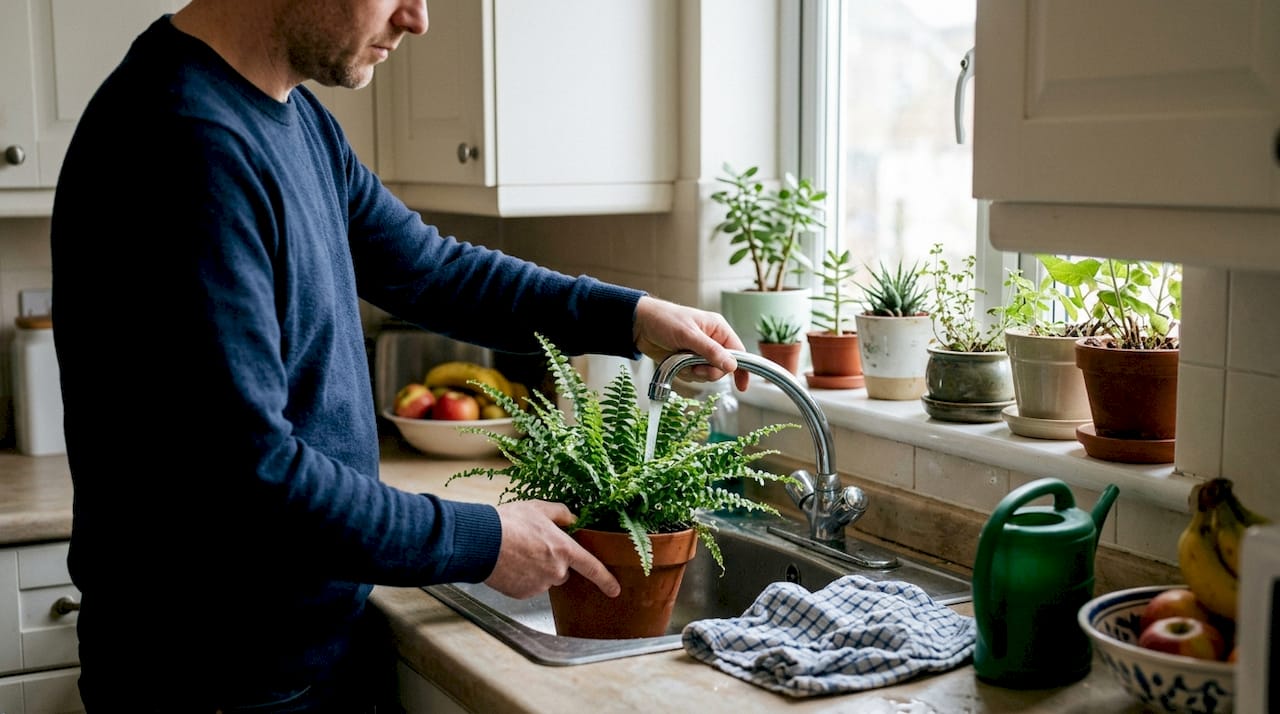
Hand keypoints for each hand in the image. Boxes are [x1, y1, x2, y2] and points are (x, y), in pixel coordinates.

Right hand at [484, 500, 620, 599]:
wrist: (481, 542)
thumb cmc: (508, 523)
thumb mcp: (538, 508)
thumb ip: (561, 513)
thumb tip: (573, 518)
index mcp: (564, 550)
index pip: (592, 567)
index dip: (606, 579)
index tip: (614, 590)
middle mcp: (556, 571)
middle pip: (562, 571)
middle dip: (552, 561)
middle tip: (532, 546)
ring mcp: (539, 585)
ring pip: (544, 579)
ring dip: (536, 569)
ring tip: (517, 553)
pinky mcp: (523, 594)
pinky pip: (528, 587)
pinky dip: (522, 578)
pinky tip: (510, 564)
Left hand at [633, 296, 749, 390]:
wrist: (639, 325)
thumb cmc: (664, 320)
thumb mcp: (689, 335)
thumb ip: (710, 351)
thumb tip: (732, 366)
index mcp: (718, 329)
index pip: (738, 351)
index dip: (741, 369)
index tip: (741, 386)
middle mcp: (712, 342)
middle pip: (722, 368)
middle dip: (708, 371)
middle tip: (695, 367)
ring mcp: (699, 353)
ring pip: (706, 374)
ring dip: (693, 372)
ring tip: (680, 360)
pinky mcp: (687, 361)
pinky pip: (693, 376)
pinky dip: (684, 373)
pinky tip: (675, 362)